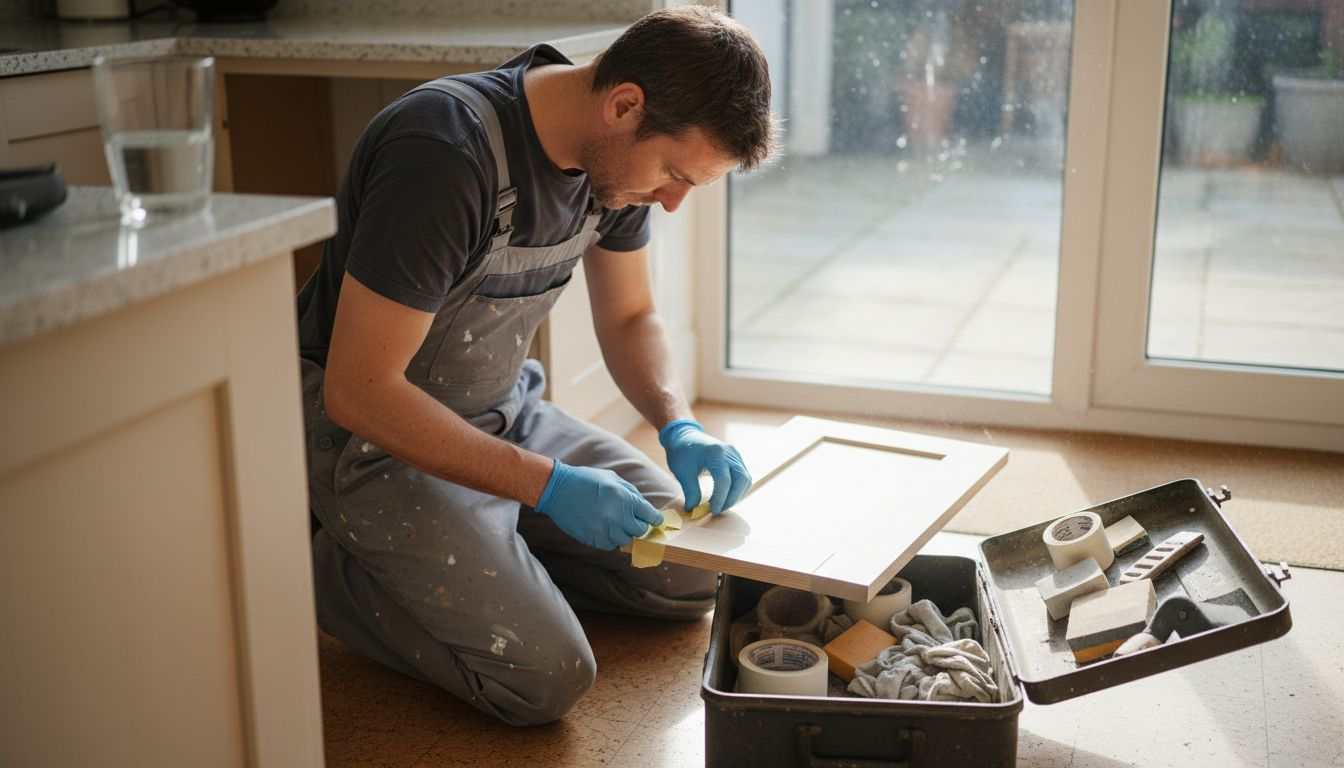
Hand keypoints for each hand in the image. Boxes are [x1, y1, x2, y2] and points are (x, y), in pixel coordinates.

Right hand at [536, 460, 664, 549]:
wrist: (558, 489)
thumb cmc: (587, 480)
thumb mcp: (613, 479)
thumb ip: (632, 494)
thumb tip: (646, 508)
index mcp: (625, 499)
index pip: (652, 517)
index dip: (655, 519)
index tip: (653, 520)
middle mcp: (618, 516)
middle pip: (641, 532)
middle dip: (638, 526)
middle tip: (630, 520)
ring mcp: (605, 530)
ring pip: (626, 541)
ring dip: (623, 533)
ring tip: (613, 522)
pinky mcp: (593, 539)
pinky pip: (610, 546)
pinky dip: (609, 539)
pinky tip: (602, 527)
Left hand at [658, 419, 751, 514]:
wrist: (684, 435)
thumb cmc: (682, 452)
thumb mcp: (682, 472)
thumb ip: (691, 492)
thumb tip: (694, 510)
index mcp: (715, 453)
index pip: (724, 480)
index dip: (720, 498)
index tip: (713, 512)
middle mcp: (729, 453)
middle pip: (741, 479)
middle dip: (732, 499)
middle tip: (718, 510)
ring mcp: (734, 454)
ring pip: (745, 479)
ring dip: (736, 495)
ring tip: (722, 504)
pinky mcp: (736, 458)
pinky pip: (743, 476)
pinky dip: (738, 488)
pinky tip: (726, 496)